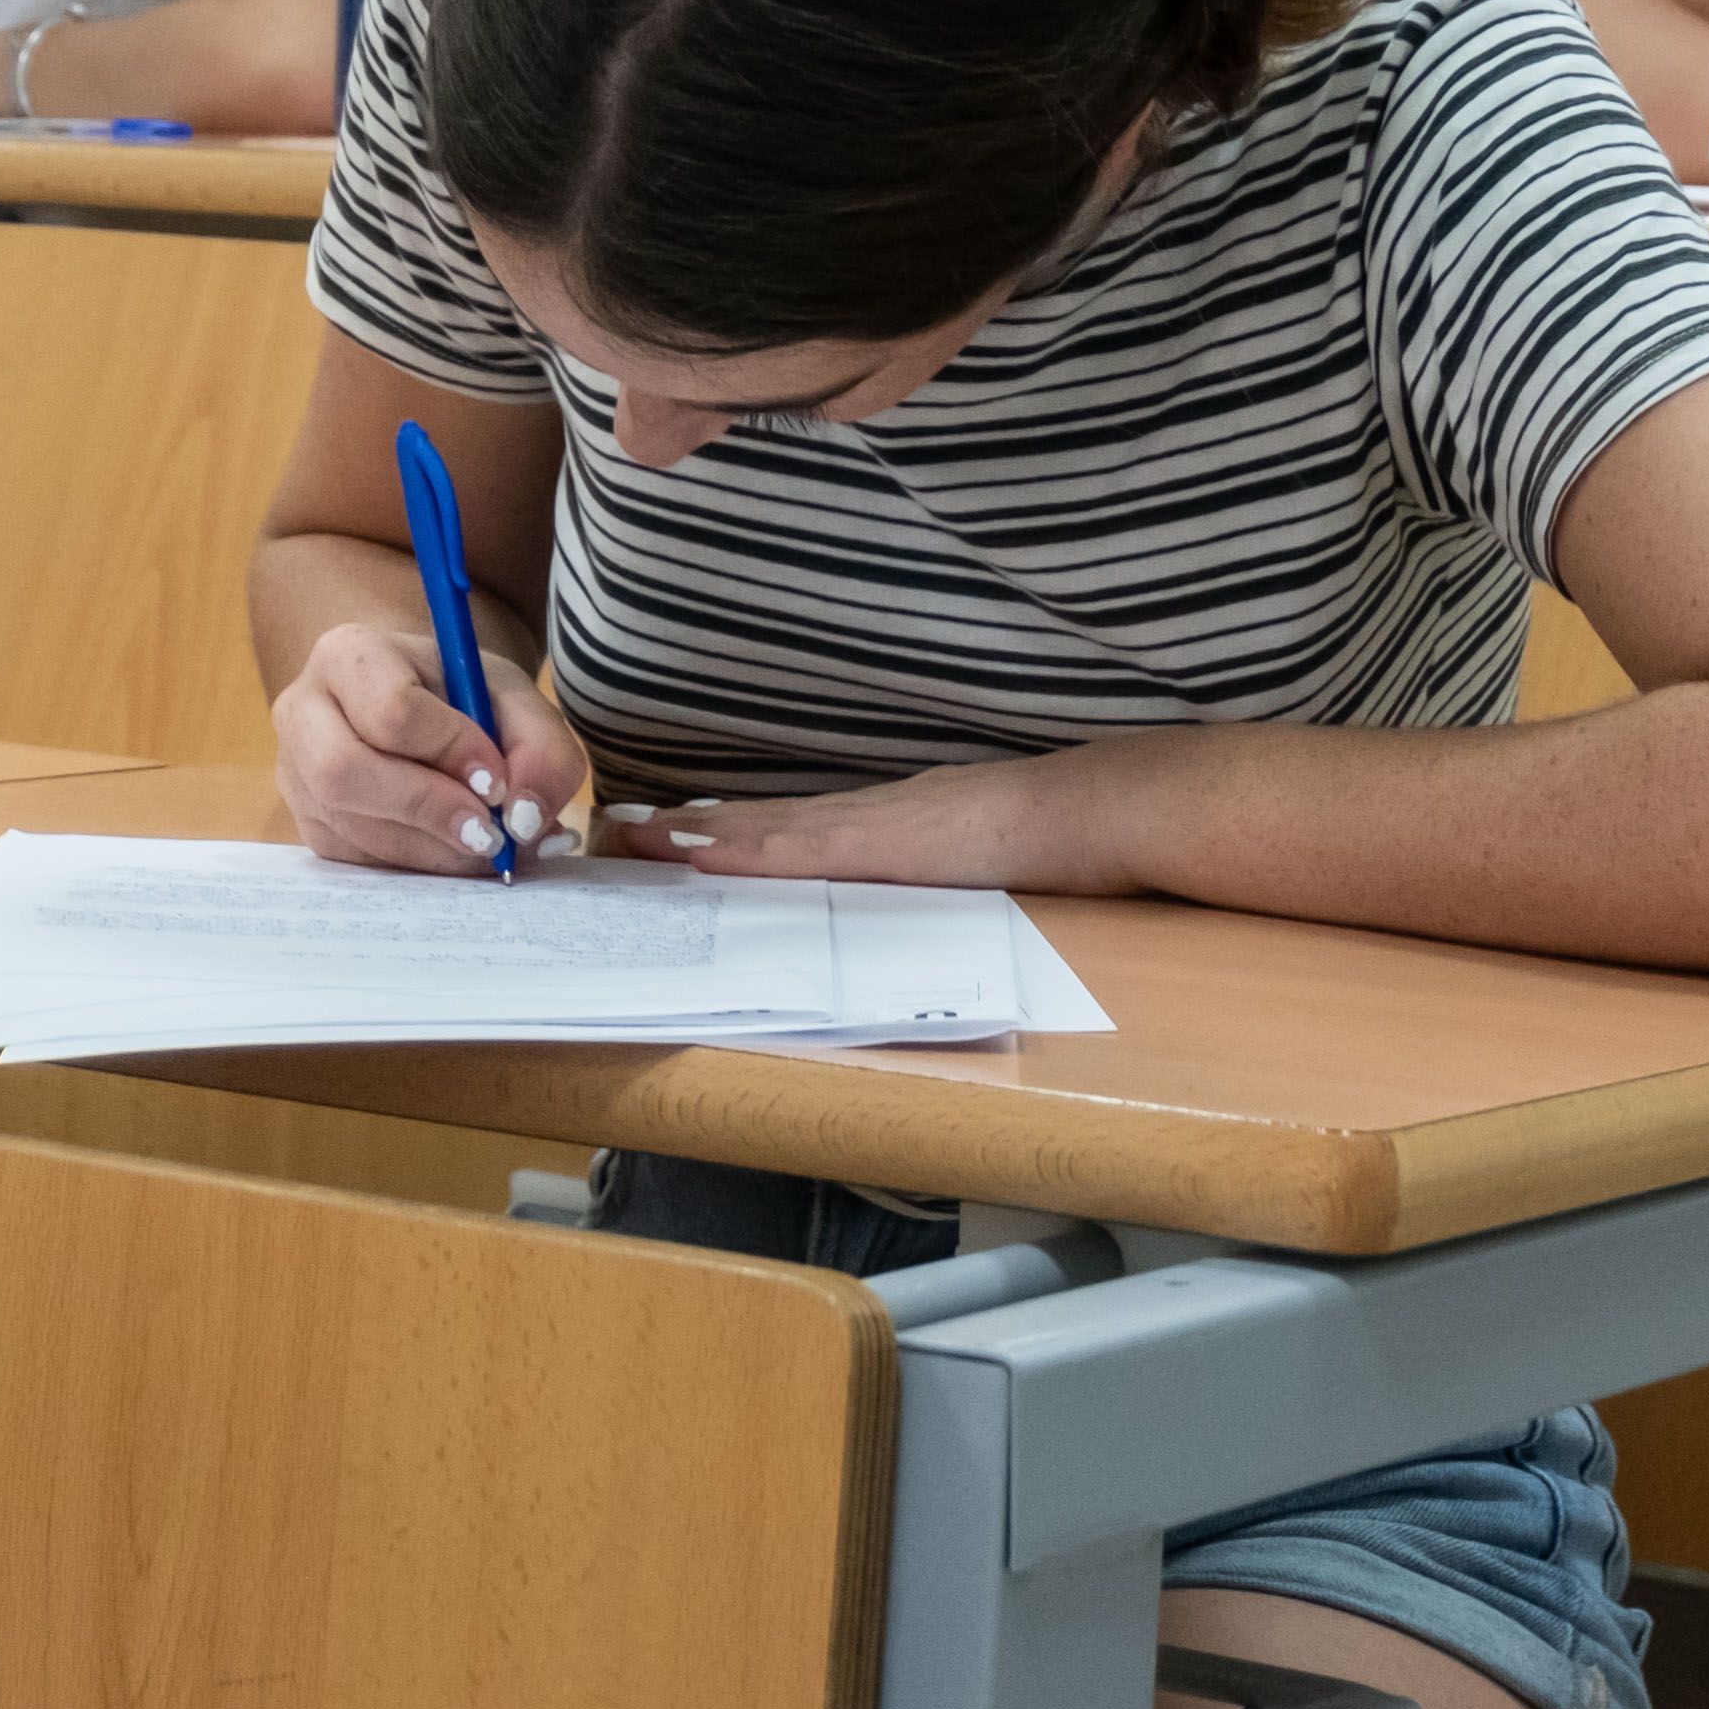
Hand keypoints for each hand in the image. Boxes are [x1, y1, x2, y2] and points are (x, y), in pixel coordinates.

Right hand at [274, 623, 592, 876]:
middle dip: (428, 810)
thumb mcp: (514, 698)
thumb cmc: (462, 693)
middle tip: (490, 833)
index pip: (390, 709)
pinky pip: (357, 860)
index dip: (450, 751)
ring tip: (487, 844)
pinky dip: (418, 866)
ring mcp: (296, 774)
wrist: (419, 703)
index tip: (496, 778)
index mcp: (348, 655)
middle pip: (344, 773)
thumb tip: (522, 820)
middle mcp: (303, 711)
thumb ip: (540, 749)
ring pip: (351, 826)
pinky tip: (455, 851)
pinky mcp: (309, 825)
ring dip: (431, 849)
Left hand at [604, 758, 1129, 892]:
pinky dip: (739, 850)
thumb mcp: (975, 862)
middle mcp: (866, 815)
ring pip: (763, 831)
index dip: (727, 832)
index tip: (671, 835)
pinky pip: (793, 849)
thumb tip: (914, 898)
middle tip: (616, 834)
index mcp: (888, 823)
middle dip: (689, 832)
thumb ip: (935, 875)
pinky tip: (692, 850)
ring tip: (629, 839)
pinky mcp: (878, 843)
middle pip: (761, 824)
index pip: (791, 830)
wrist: (1092, 810)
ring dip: (694, 837)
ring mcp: (870, 825)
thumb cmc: (1051, 839)